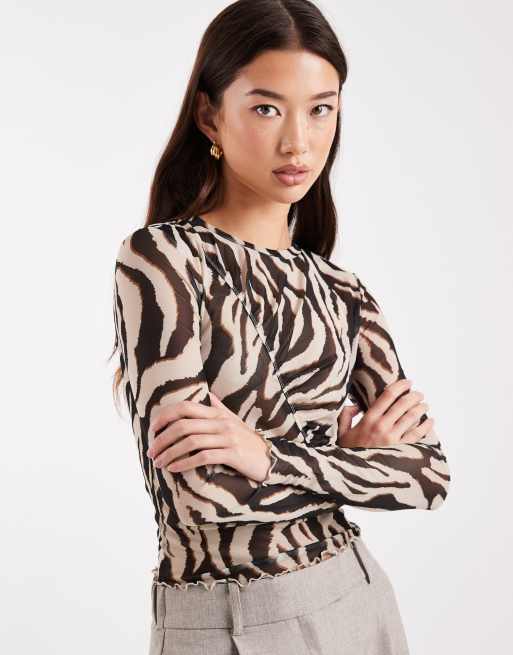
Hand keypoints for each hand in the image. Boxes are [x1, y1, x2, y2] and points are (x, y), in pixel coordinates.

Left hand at [146, 392, 271, 482]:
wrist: (270, 459)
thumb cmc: (247, 441)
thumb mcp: (234, 421)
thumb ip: (219, 408)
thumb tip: (209, 395)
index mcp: (217, 413)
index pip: (185, 407)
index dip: (164, 416)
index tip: (152, 430)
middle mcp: (221, 422)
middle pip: (183, 425)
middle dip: (162, 439)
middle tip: (151, 452)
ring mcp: (227, 438)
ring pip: (191, 442)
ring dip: (170, 453)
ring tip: (159, 463)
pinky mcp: (233, 454)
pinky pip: (204, 457)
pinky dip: (185, 463)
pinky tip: (174, 469)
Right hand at [338, 378, 434, 446]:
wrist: (352, 475)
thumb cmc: (347, 453)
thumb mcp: (341, 432)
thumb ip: (345, 415)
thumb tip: (355, 406)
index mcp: (368, 419)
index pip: (388, 396)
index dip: (400, 386)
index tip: (408, 382)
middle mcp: (382, 427)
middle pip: (403, 404)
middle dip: (414, 396)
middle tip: (419, 394)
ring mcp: (392, 439)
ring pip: (412, 417)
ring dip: (421, 408)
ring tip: (425, 404)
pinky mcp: (400, 450)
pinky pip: (417, 435)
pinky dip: (426, 426)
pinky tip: (430, 421)